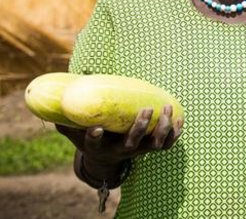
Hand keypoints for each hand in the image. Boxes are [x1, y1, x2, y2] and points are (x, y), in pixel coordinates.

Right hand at [56, 104, 182, 167]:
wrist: (107, 158)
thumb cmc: (91, 137)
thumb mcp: (75, 130)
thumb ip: (67, 117)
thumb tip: (53, 100)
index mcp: (100, 146)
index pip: (95, 143)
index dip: (95, 137)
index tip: (96, 128)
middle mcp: (121, 150)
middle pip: (132, 143)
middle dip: (140, 127)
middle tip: (146, 109)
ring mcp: (138, 151)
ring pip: (154, 145)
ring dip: (162, 128)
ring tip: (166, 108)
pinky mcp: (151, 148)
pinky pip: (167, 144)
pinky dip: (175, 133)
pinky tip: (179, 119)